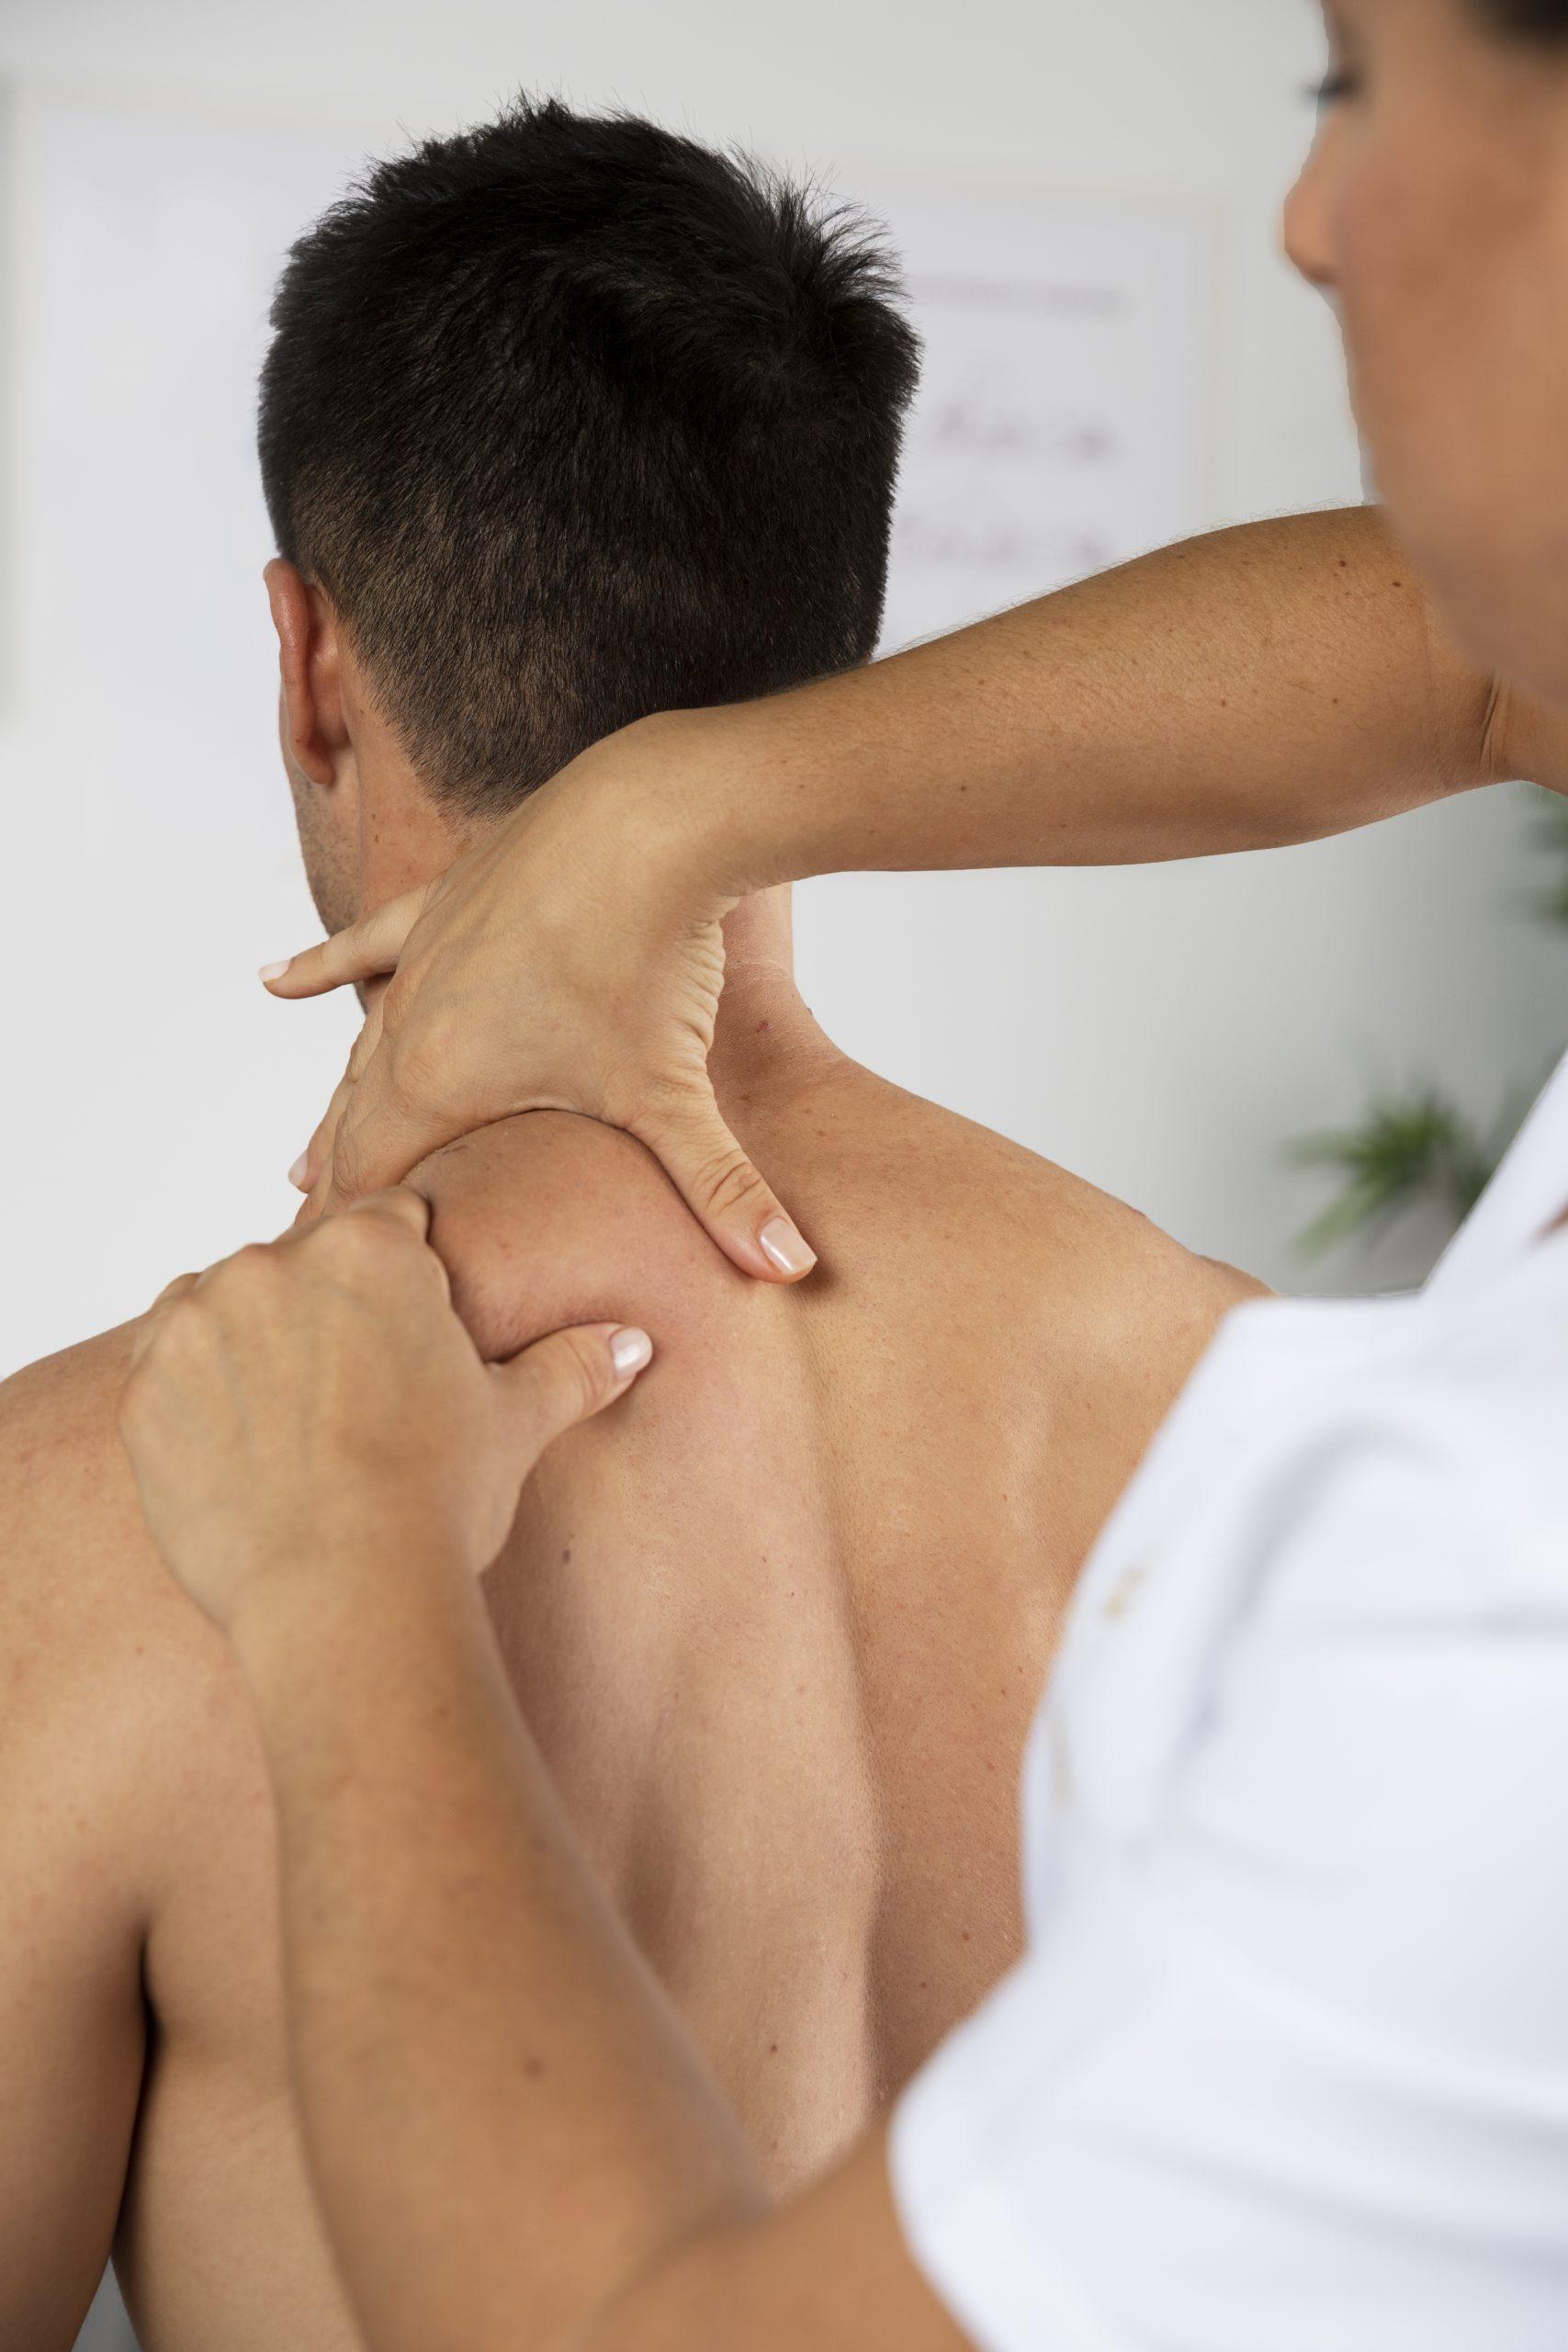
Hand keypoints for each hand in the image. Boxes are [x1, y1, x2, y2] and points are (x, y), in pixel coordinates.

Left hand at [118, 1189, 652, 1639]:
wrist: (343, 1596)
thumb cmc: (438, 1500)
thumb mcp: (515, 1424)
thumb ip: (571, 1366)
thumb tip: (634, 1344)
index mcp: (373, 1249)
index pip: (390, 1222)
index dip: (408, 1281)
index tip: (412, 1337)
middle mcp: (274, 1263)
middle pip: (300, 1264)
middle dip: (324, 1314)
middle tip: (358, 1400)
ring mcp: (198, 1322)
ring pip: (222, 1306)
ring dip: (250, 1346)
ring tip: (297, 1431)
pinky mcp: (144, 1388)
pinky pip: (162, 1366)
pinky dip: (193, 1397)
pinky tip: (240, 1453)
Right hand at [262, 714, 815, 1284]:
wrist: (652, 814)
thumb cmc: (654, 956)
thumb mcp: (676, 1094)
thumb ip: (724, 1194)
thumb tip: (792, 1274)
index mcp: (441, 1079)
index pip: (378, 1184)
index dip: (356, 1243)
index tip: (328, 1293)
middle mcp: (410, 1018)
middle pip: (357, 1124)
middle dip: (337, 1194)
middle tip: (305, 1255)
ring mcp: (423, 953)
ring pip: (361, 1048)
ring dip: (336, 1109)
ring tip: (300, 1168)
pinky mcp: (447, 898)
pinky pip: (369, 943)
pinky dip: (324, 968)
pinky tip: (274, 981)